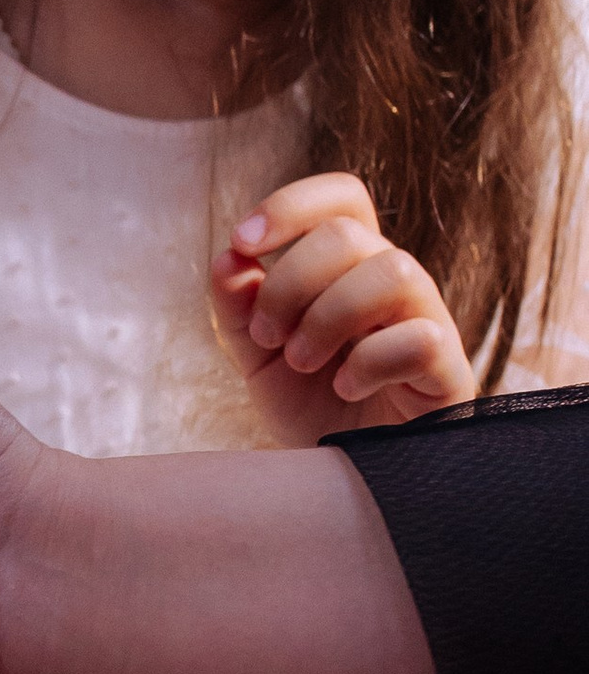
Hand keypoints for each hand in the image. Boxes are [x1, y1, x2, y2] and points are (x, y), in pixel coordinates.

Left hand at [210, 176, 475, 440]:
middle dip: (290, 282)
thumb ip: (238, 311)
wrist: (346, 475)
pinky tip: (346, 388)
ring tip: (301, 360)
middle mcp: (393, 281)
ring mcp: (427, 320)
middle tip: (268, 335)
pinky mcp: (447, 369)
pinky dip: (369, 362)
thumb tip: (227, 259)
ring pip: (394, 271)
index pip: (341, 198)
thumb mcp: (257, 357)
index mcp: (350, 264)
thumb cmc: (310, 404)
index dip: (291, 206)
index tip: (243, 242)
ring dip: (328, 316)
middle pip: (349, 234)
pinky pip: (420, 338)